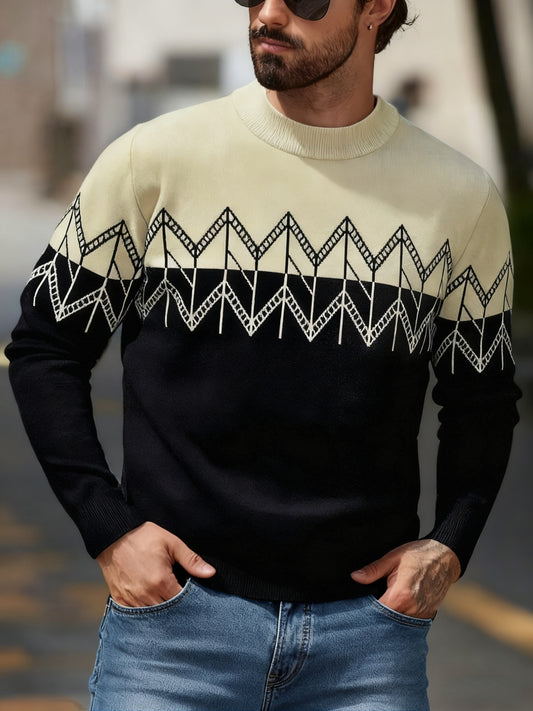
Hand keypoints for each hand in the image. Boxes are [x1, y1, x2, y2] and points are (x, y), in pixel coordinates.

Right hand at [96, 522, 215, 606]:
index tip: (195, 601)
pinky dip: (145, 615)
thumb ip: (191, 560)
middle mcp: (146, 595)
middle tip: (185, 608)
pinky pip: (135, 617)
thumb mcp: (172, 543)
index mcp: (161, 581)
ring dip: (162, 616)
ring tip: (169, 608)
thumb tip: (211, 573)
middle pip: (168, 614)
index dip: (191, 603)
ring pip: (152, 618)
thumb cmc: (144, 537)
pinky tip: (152, 609)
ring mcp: (131, 600)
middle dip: (177, 611)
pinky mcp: (120, 600)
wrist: (114, 535)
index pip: (182, 604)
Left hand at [350, 539, 460, 618]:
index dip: (366, 611)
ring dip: (389, 618)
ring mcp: (421, 614)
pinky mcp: (428, 615)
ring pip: (399, 624)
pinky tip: (396, 610)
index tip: (358, 608)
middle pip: (387, 621)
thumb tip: (355, 577)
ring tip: (381, 609)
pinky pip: (410, 622)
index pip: (376, 613)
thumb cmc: (419, 555)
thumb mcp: (393, 558)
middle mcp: (412, 609)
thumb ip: (373, 570)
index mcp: (401, 595)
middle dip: (377, 617)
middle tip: (368, 609)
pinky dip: (402, 618)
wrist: (445, 557)